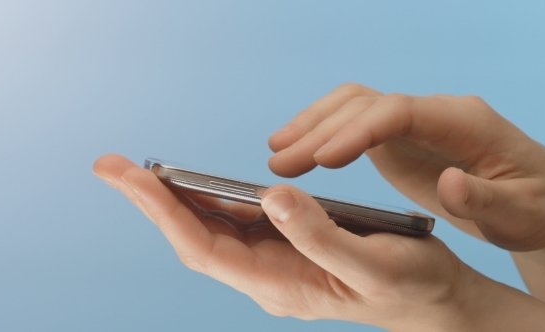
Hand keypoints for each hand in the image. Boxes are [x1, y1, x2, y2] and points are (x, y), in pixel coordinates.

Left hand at [93, 154, 477, 330]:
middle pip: (195, 237)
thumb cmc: (409, 286)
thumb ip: (319, 235)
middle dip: (152, 201)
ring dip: (175, 199)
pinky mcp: (285, 247)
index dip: (166, 211)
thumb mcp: (372, 262)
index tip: (133, 176)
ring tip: (140, 170)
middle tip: (112, 166)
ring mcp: (274, 263)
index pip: (205, 247)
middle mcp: (266, 276)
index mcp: (280, 285)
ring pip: (211, 229)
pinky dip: (210, 199)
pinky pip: (236, 223)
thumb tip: (272, 195)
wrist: (432, 301)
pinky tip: (194, 182)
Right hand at [267, 83, 544, 312]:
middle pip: (366, 103)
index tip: (322, 160)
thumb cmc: (533, 206)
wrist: (535, 198)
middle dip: (319, 129)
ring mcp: (413, 121)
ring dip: (312, 126)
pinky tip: (298, 151)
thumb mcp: (521, 214)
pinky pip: (353, 123)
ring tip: (277, 154)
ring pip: (353, 106)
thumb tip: (449, 184)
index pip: (400, 111)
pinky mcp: (400, 137)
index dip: (358, 131)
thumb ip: (485, 200)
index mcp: (464, 122)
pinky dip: (322, 132)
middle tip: (279, 162)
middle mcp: (433, 111)